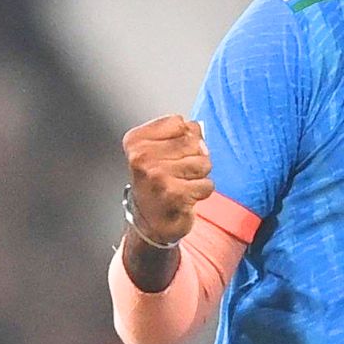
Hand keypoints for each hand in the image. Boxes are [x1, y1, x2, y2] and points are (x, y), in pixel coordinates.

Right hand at [121, 114, 212, 244]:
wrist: (150, 221)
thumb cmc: (159, 182)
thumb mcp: (160, 150)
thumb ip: (181, 133)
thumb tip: (199, 131)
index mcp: (136, 141)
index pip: (179, 122)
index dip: (184, 137)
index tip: (170, 154)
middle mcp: (141, 157)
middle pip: (194, 141)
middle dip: (195, 157)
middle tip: (177, 173)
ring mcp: (156, 176)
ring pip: (203, 162)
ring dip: (199, 176)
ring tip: (182, 184)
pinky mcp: (173, 194)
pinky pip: (207, 184)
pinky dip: (202, 191)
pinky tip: (186, 197)